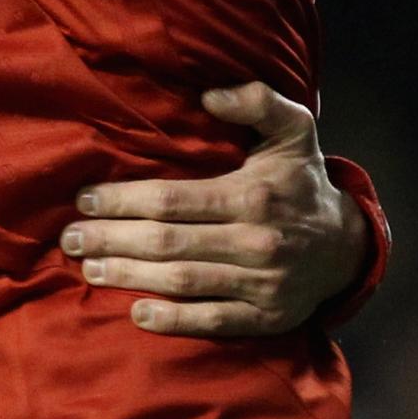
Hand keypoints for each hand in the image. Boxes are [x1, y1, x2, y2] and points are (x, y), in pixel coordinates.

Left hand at [61, 83, 364, 336]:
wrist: (347, 245)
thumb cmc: (301, 181)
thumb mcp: (293, 130)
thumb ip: (258, 101)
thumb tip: (210, 96)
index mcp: (254, 196)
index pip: (172, 199)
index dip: (123, 200)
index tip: (84, 199)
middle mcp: (257, 242)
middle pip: (168, 242)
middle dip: (112, 239)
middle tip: (71, 238)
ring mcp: (263, 284)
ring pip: (183, 281)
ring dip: (129, 277)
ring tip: (89, 268)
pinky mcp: (266, 318)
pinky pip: (213, 322)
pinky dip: (173, 321)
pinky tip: (136, 312)